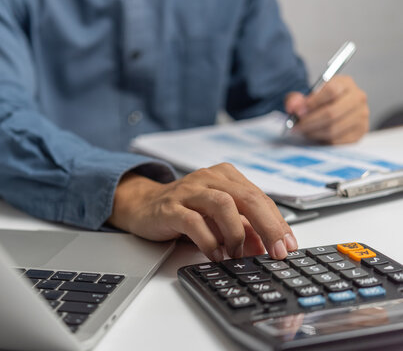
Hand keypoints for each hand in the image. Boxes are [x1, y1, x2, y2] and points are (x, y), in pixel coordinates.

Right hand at [107, 164, 297, 261]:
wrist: (143, 205)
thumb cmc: (185, 210)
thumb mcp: (218, 218)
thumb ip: (242, 228)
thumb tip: (266, 247)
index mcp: (225, 176)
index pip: (260, 197)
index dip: (277, 222)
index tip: (288, 245)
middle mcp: (209, 178)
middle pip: (248, 198)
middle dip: (268, 227)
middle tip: (277, 252)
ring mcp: (189, 190)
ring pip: (223, 205)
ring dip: (236, 234)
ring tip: (238, 255)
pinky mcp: (171, 207)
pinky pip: (194, 222)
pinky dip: (209, 241)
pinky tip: (215, 255)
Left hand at [285, 75, 368, 143]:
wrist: (331, 110)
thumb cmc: (318, 102)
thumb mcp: (305, 96)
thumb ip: (295, 99)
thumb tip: (293, 107)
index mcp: (345, 83)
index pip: (331, 91)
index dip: (312, 103)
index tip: (298, 111)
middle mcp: (358, 97)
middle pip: (332, 112)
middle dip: (309, 121)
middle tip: (296, 126)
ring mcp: (361, 115)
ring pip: (334, 128)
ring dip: (313, 132)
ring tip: (303, 130)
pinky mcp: (360, 132)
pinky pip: (337, 140)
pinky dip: (321, 139)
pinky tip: (314, 134)